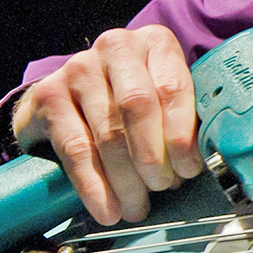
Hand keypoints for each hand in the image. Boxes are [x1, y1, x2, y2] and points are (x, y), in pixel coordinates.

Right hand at [12, 25, 201, 225]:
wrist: (68, 95)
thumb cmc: (129, 99)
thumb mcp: (163, 96)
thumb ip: (185, 118)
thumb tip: (204, 162)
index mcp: (155, 43)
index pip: (172, 88)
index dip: (182, 134)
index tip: (188, 169)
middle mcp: (115, 47)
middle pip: (138, 107)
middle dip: (154, 157)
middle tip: (162, 188)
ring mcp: (78, 68)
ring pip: (108, 133)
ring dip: (126, 180)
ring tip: (137, 207)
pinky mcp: (48, 95)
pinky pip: (75, 148)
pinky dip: (94, 185)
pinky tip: (107, 208)